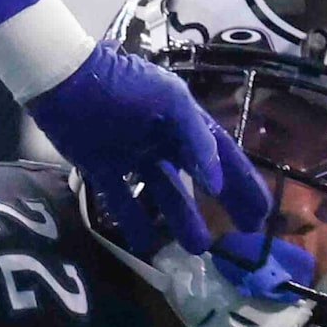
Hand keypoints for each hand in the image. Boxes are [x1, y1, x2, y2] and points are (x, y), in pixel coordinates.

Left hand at [25, 45, 308, 295]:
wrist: (66, 79)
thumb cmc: (124, 84)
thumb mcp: (170, 101)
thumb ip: (196, 139)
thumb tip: (216, 182)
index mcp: (182, 121)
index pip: (222, 155)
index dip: (243, 182)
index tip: (260, 213)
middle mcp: (161, 140)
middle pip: (199, 178)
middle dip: (222, 205)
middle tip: (241, 235)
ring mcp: (132, 155)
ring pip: (163, 192)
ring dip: (180, 218)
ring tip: (196, 247)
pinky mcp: (102, 167)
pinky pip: (121, 199)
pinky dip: (133, 220)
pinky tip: (147, 243)